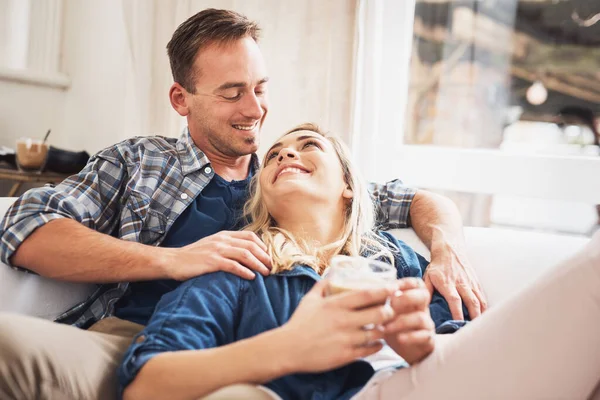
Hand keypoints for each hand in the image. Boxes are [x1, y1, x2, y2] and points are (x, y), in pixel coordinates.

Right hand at [163, 231, 271, 280]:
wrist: (172, 261)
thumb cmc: (192, 256)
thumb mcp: (212, 245)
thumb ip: (227, 246)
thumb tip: (245, 254)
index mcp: (224, 235)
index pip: (250, 236)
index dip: (262, 246)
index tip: (269, 256)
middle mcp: (222, 240)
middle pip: (251, 245)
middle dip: (265, 256)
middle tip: (272, 267)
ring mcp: (217, 250)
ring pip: (245, 254)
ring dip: (258, 264)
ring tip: (266, 273)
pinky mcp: (212, 262)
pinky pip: (233, 266)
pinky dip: (245, 271)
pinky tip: (252, 278)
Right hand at [279, 281, 395, 373]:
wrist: (288, 348)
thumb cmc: (299, 322)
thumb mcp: (309, 299)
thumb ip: (322, 285)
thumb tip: (332, 274)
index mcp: (336, 304)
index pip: (366, 294)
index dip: (384, 290)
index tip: (394, 288)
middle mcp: (344, 320)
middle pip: (378, 314)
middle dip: (390, 311)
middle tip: (392, 310)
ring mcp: (346, 339)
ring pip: (377, 333)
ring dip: (385, 329)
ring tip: (386, 327)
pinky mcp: (346, 355)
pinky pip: (370, 350)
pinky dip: (377, 346)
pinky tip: (377, 343)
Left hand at [383, 278, 434, 364]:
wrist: (409, 350)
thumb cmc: (395, 325)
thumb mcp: (389, 312)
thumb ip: (383, 301)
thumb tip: (366, 291)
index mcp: (413, 298)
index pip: (416, 284)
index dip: (405, 282)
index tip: (391, 287)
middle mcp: (422, 309)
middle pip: (423, 295)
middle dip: (406, 297)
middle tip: (390, 305)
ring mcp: (426, 324)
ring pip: (420, 317)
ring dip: (401, 321)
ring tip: (385, 327)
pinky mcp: (427, 340)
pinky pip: (423, 336)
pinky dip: (410, 337)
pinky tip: (399, 339)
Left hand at [425, 228, 486, 319]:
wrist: (450, 250)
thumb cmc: (437, 266)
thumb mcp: (427, 276)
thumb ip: (426, 291)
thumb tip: (422, 305)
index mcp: (447, 284)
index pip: (455, 300)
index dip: (457, 313)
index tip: (458, 325)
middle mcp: (461, 284)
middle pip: (471, 303)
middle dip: (473, 318)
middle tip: (473, 330)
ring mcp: (470, 283)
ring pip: (479, 301)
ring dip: (481, 315)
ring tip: (480, 327)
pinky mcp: (476, 282)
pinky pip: (482, 297)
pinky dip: (484, 308)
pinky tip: (483, 317)